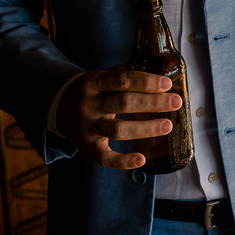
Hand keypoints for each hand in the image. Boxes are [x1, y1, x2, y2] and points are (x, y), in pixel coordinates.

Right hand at [57, 67, 182, 169]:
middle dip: (153, 103)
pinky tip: (142, 160)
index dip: (147, 82)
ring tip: (168, 125)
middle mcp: (88, 105)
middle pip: (124, 103)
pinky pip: (105, 158)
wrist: (59, 107)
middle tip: (176, 102)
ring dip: (146, 128)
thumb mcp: (100, 76)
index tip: (167, 84)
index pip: (123, 80)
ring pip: (118, 130)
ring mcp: (87, 128)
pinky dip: (123, 161)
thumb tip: (159, 72)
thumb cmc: (91, 90)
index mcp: (93, 82)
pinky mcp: (87, 147)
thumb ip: (124, 74)